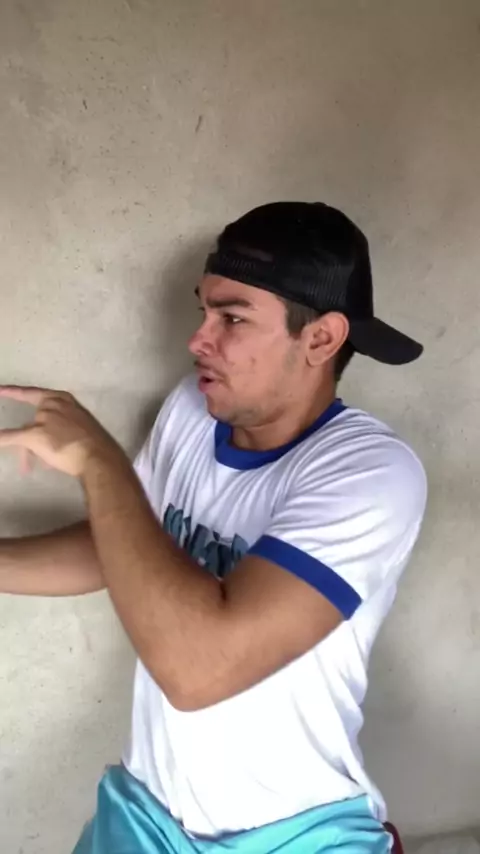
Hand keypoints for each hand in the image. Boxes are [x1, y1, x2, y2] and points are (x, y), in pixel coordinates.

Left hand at [0, 386, 124, 477]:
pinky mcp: (34, 434)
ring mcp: (42, 418)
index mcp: (63, 399)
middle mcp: (50, 405)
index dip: (14, 392)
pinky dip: (0, 439)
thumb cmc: (95, 444)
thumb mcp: (80, 426)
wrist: (97, 456)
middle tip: (37, 460)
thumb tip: (51, 442)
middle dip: (34, 441)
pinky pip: (10, 437)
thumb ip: (63, 427)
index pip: (33, 394)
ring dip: (28, 453)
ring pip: (25, 435)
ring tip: (29, 469)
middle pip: (32, 422)